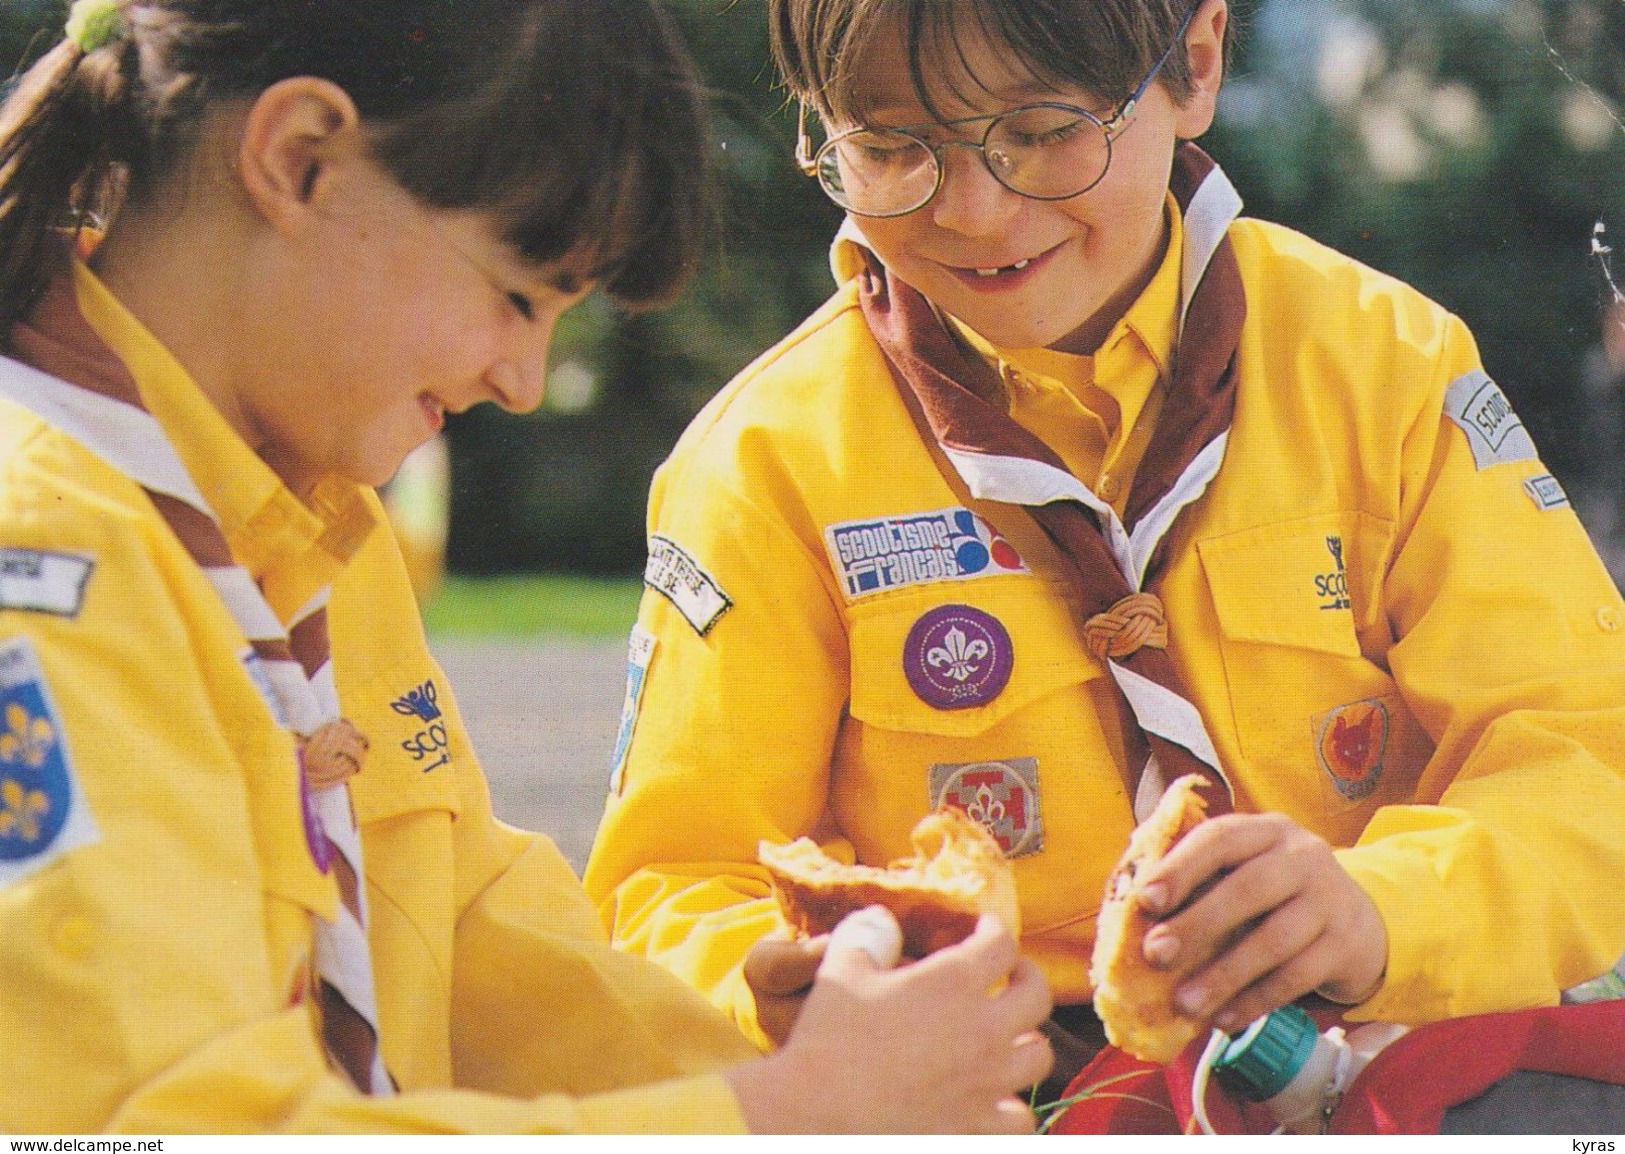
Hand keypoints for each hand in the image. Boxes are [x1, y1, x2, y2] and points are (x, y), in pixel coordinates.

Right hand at [727, 912, 1053, 1132]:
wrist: (820, 1113)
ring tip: (1008, 1037)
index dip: (996, 929)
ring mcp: (987, 1082)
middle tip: (1012, 974)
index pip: (1000, 943)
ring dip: (1027, 1040)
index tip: (985, 927)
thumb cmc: (830, 1038)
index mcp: (953, 982)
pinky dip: (1013, 1105)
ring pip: (1039, 1055)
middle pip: (1036, 995)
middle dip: (1027, 977)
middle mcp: (983, 1029)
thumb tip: (882, 917)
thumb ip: (869, 935)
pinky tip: (996, 1098)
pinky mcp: (979, 1126)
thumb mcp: (843, 970)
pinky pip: (1021, 1117)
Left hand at [1134, 812, 1387, 1032]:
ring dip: (1224, 975)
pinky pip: (1297, 977)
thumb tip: (1127, 908)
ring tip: (1185, 1004)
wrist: (1359, 921)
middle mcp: (1302, 857)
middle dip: (1197, 923)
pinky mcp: (1346, 945)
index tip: (1145, 900)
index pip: (1220, 838)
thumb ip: (1196, 879)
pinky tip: (1224, 1018)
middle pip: (1248, 888)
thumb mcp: (1244, 870)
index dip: (1181, 867)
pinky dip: (1256, 1001)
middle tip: (1155, 955)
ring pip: (1274, 940)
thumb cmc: (1275, 895)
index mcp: (1265, 831)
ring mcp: (1330, 900)